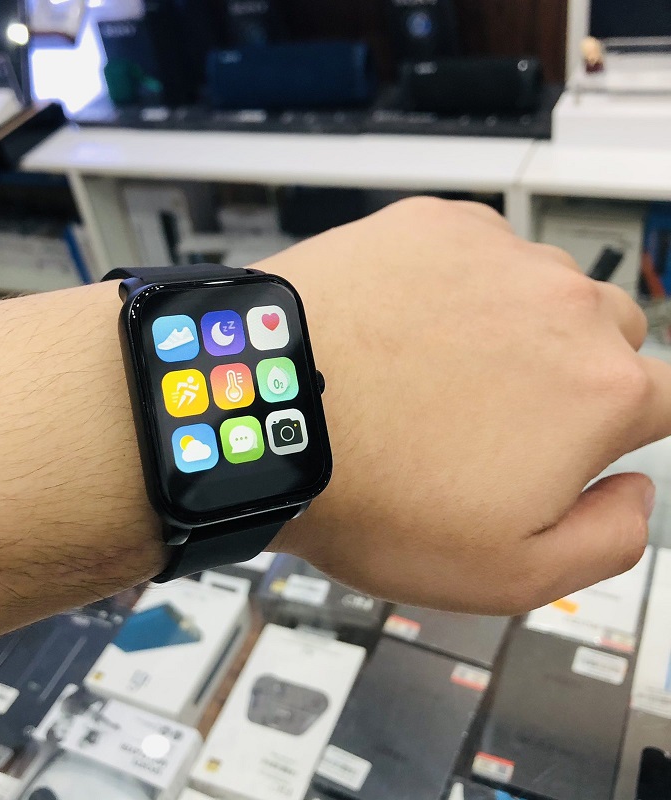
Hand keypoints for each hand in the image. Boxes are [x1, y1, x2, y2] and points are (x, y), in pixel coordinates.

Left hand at [265, 198, 666, 613]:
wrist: (268, 415)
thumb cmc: (373, 495)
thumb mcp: (507, 574)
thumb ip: (608, 539)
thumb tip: (633, 490)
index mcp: (602, 391)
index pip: (665, 399)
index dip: (625, 424)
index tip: (589, 435)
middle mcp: (564, 308)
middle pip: (606, 337)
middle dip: (569, 377)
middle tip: (494, 416)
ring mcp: (497, 256)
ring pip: (541, 290)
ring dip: (511, 327)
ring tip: (437, 372)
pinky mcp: (434, 225)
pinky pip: (475, 253)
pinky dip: (456, 285)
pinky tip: (405, 326)